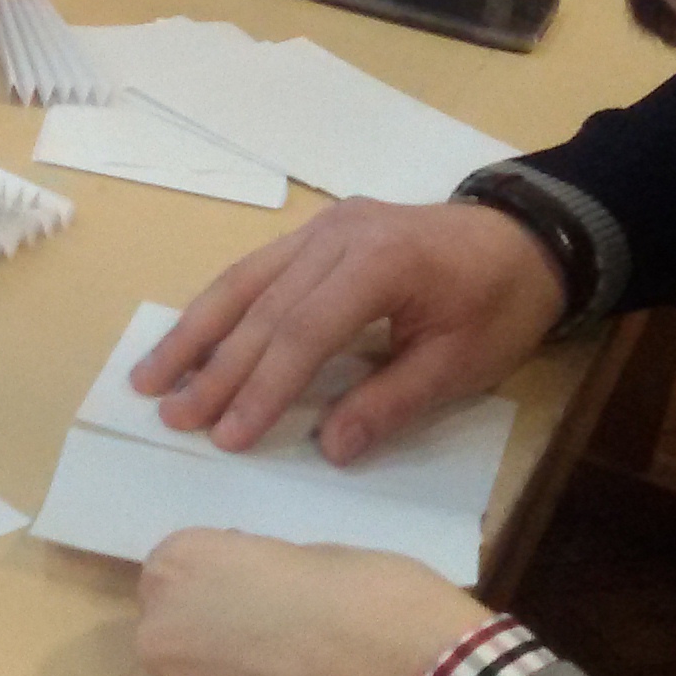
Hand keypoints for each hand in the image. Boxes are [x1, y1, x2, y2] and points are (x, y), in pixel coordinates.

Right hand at [130, 200, 564, 457]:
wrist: (526, 239)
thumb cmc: (500, 306)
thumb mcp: (461, 365)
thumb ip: (391, 403)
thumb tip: (329, 447)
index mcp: (380, 262)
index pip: (304, 331)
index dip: (262, 387)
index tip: (226, 435)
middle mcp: (338, 235)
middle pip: (263, 307)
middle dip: (214, 368)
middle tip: (172, 416)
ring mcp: (322, 227)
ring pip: (244, 281)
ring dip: (195, 332)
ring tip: (149, 376)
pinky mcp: (317, 232)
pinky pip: (256, 270)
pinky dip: (218, 307)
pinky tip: (188, 338)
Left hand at [137, 529, 494, 675]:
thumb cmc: (380, 605)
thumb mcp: (320, 557)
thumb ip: (266, 571)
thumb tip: (259, 592)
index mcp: (184, 565)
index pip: (178, 568)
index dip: (222, 579)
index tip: (262, 591)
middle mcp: (163, 631)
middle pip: (174, 626)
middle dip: (215, 629)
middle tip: (279, 639)